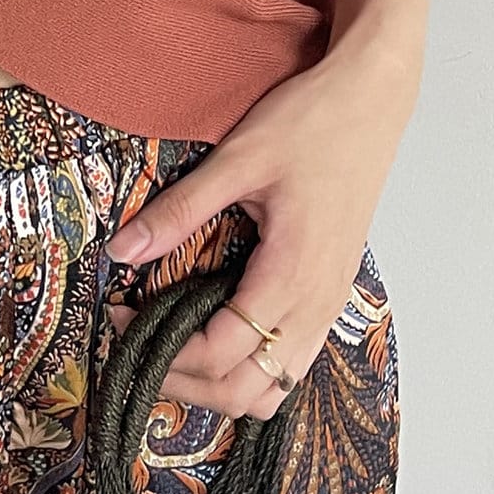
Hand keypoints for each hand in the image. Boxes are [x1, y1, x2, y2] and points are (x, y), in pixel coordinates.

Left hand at [102, 35, 418, 422]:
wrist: (372, 102)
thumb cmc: (313, 124)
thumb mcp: (237, 159)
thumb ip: (179, 210)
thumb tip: (122, 249)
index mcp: (291, 277)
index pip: (219, 353)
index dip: (162, 348)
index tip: (121, 316)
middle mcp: (316, 305)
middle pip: (246, 391)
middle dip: (185, 382)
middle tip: (138, 345)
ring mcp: (330, 303)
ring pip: (275, 387)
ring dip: (221, 384)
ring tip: (173, 346)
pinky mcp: (332, 292)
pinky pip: (293, 360)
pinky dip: (252, 367)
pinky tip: (217, 330)